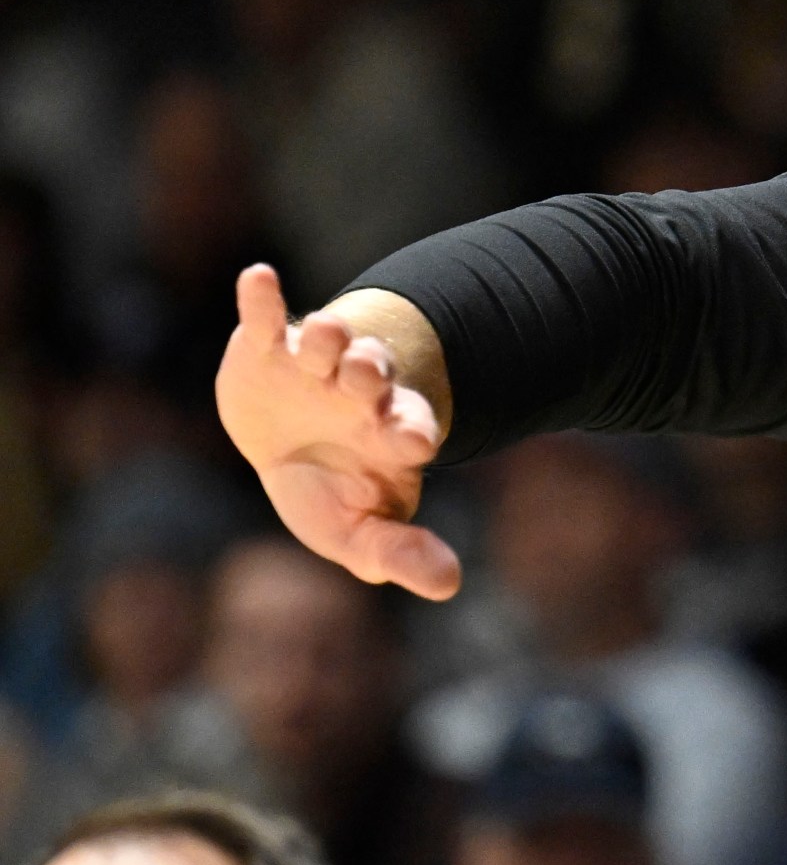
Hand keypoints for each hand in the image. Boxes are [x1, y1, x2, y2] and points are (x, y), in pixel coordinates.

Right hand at [216, 264, 462, 598]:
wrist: (285, 448)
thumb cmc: (332, 492)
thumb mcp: (358, 532)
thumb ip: (398, 552)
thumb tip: (450, 585)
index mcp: (389, 430)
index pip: (411, 423)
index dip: (413, 428)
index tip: (417, 439)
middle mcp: (359, 390)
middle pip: (374, 371)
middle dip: (372, 370)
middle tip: (365, 379)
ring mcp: (316, 363)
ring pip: (332, 338)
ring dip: (332, 337)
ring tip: (325, 340)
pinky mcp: (269, 346)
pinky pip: (271, 315)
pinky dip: (264, 297)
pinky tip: (259, 279)